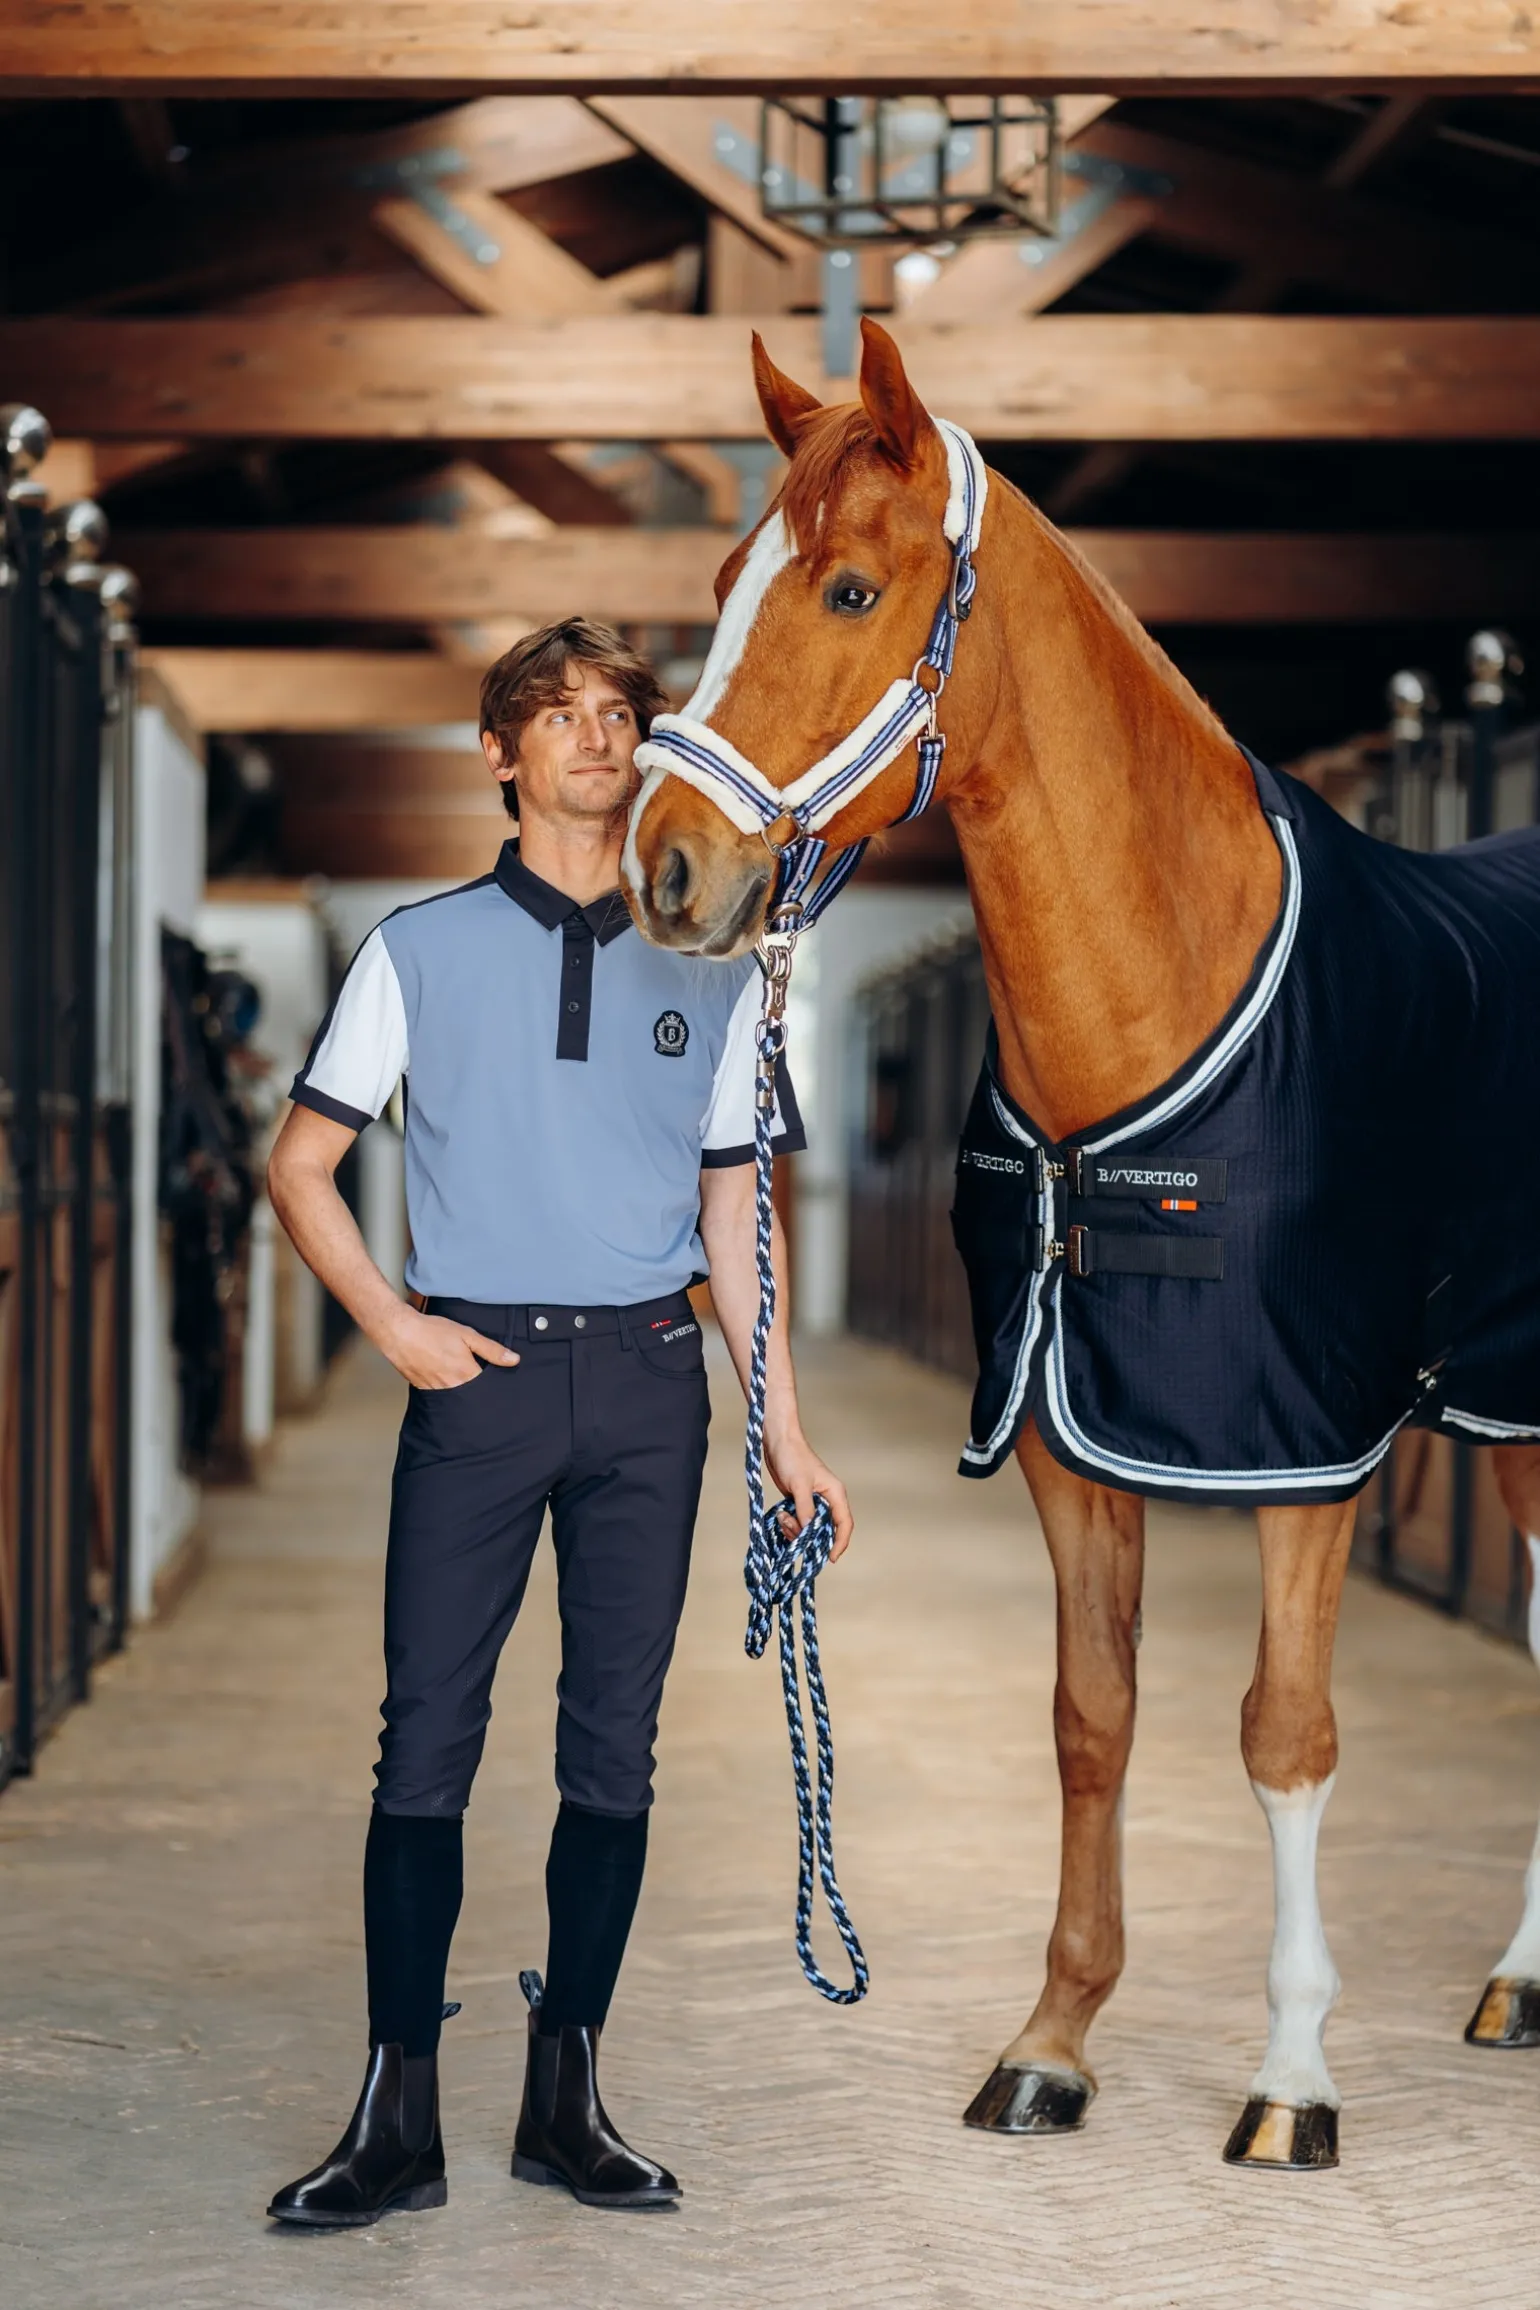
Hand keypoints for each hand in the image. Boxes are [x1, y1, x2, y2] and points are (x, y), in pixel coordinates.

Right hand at [381, 1307, 519, 1389]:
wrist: (399, 1332)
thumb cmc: (431, 1331)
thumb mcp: (467, 1335)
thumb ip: (491, 1349)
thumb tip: (514, 1360)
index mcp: (465, 1374)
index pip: (487, 1390)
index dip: (493, 1387)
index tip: (498, 1386)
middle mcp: (451, 1387)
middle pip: (471, 1397)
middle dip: (477, 1394)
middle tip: (477, 1384)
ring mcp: (435, 1390)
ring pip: (455, 1398)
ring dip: (460, 1392)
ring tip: (459, 1381)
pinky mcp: (422, 1389)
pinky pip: (439, 1394)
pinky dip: (444, 1389)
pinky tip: (443, 1378)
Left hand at [764, 1428, 853, 1562]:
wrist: (778, 1442)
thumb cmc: (793, 1458)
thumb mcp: (799, 1485)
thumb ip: (805, 1509)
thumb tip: (809, 1531)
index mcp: (835, 1494)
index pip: (844, 1524)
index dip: (839, 1543)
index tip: (830, 1558)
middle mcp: (828, 1500)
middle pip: (825, 1530)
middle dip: (808, 1536)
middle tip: (792, 1531)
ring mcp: (814, 1502)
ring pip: (809, 1528)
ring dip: (795, 1529)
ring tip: (782, 1517)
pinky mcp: (800, 1502)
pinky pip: (799, 1522)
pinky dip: (790, 1524)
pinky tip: (780, 1516)